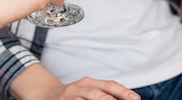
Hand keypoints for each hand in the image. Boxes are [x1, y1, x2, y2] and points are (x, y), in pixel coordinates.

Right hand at [10, 64, 139, 99]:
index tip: (136, 98)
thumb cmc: (72, 95)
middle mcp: (79, 88)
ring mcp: (68, 98)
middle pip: (95, 93)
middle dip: (107, 99)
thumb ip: (103, 93)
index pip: (109, 85)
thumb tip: (126, 97)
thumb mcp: (87, 90)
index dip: (123, 92)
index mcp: (89, 83)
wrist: (45, 93)